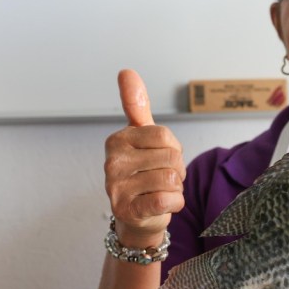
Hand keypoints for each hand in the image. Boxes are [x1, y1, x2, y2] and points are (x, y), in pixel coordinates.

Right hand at [104, 69, 185, 247]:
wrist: (139, 217)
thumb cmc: (144, 172)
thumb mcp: (142, 137)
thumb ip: (136, 105)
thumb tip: (125, 71)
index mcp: (117, 140)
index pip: (165, 136)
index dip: (173, 149)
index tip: (160, 158)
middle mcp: (112, 162)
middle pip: (171, 157)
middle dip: (176, 170)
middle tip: (161, 178)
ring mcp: (116, 187)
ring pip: (171, 179)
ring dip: (175, 188)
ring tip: (160, 191)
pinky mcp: (127, 210)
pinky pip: (167, 199)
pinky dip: (174, 203)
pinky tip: (161, 204)